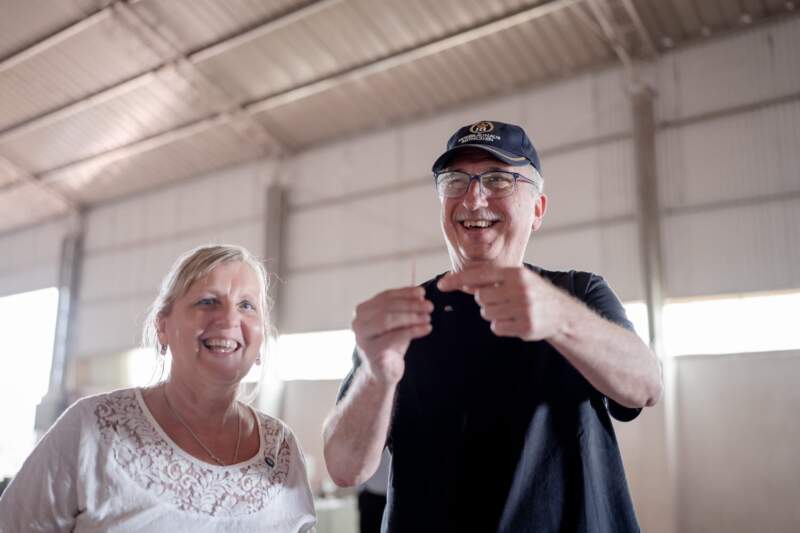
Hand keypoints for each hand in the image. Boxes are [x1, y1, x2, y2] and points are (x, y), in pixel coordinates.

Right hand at [351, 287, 432, 385]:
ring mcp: (362, 337)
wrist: (382, 373)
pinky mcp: (372, 351)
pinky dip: (412, 331)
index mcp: (362, 311)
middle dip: (410, 305)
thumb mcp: (396, 323)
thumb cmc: (389, 345)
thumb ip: (403, 308)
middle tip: (428, 306)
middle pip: (387, 307)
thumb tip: (420, 295)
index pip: (385, 296)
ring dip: (411, 317)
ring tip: (427, 318)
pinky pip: (394, 337)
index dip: (405, 293)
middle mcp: (358, 323)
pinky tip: (426, 329)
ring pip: (388, 320)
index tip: (422, 292)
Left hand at [437, 267, 565, 340]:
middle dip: (486, 302)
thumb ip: (490, 281)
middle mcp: (520, 288)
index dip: (458, 280)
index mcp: (516, 273)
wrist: (561, 314)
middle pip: (481, 297)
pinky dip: (501, 327)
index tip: (441, 285)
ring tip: (510, 311)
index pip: (479, 274)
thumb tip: (464, 283)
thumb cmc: (533, 294)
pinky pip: (497, 328)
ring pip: (487, 313)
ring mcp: (524, 308)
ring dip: (494, 315)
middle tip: (502, 302)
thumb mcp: (515, 281)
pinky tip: (515, 322)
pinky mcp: (526, 326)